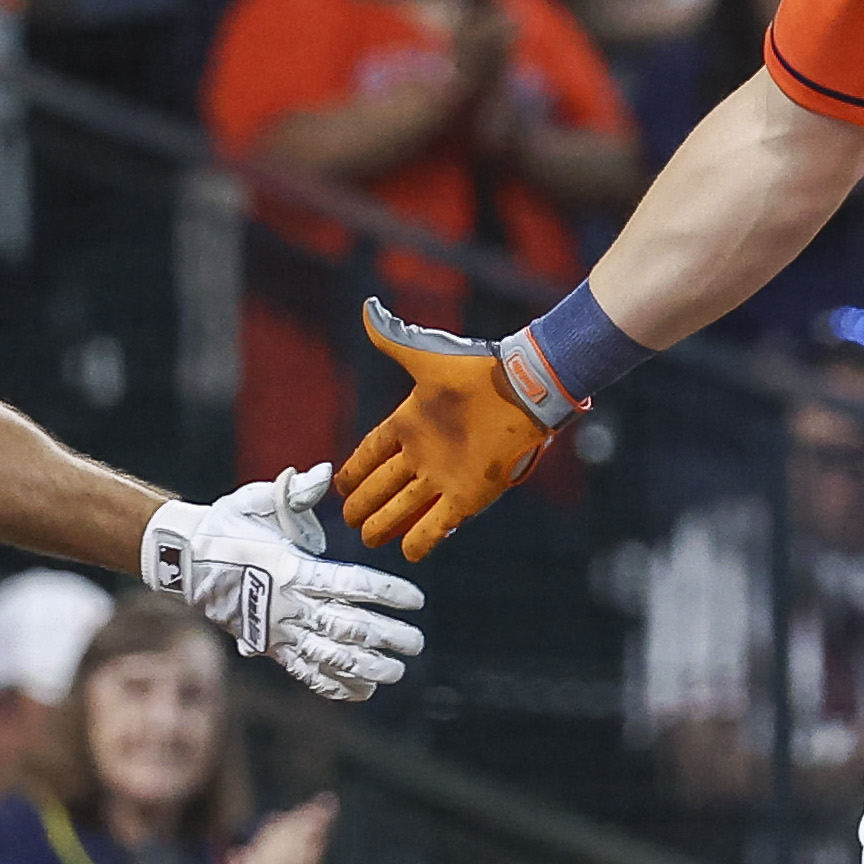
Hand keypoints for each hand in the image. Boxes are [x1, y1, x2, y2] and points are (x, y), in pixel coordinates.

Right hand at [144, 465, 427, 700]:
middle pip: (346, 626)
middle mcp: (287, 605)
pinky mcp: (267, 646)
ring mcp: (276, 630)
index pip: (349, 583)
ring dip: (365, 668)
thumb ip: (295, 492)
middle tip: (416, 643)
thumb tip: (325, 472)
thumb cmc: (228, 525)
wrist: (183, 559)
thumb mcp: (257, 500)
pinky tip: (362, 692)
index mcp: (291, 568)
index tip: (416, 600)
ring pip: (328, 656)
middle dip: (385, 637)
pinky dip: (332, 685)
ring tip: (396, 672)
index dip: (385, 592)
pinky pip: (304, 672)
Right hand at [341, 302, 573, 561]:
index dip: (356, 468)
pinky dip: (422, 540)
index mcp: (410, 422)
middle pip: (384, 485)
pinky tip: (407, 553)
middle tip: (348, 520)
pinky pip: (438, 524)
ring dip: (385, 523)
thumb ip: (394, 339)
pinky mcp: (468, 495)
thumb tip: (368, 310)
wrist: (524, 389)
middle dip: (365, 503)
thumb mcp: (428, 356)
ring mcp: (444, 476)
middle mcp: (424, 453)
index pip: (373, 451)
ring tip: (369, 538)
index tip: (340, 486)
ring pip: (404, 507)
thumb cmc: (478, 369)